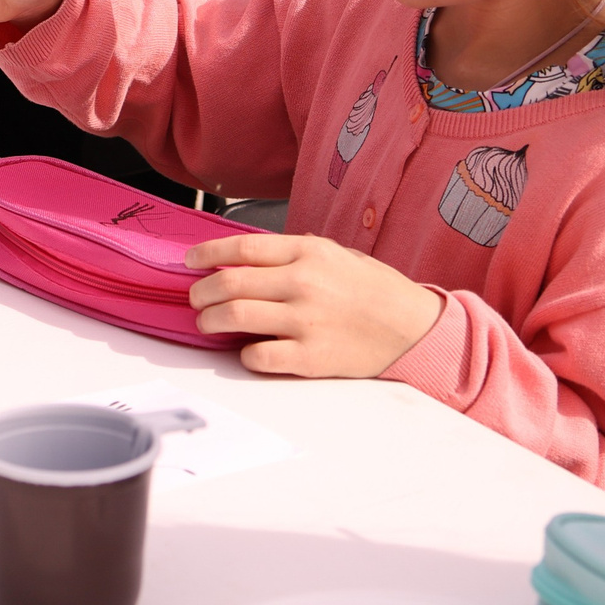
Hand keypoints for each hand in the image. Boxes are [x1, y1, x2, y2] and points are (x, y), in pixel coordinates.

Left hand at [184, 234, 444, 375]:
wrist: (412, 327)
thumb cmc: (375, 290)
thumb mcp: (337, 254)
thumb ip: (295, 253)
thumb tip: (251, 257)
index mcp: (309, 252)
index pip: (243, 247)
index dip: (209, 253)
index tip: (191, 260)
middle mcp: (303, 283)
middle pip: (230, 283)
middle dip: (202, 291)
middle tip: (196, 298)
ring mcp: (305, 321)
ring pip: (235, 318)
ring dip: (211, 321)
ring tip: (208, 323)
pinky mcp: (310, 357)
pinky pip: (258, 356)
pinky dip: (244, 354)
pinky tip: (247, 350)